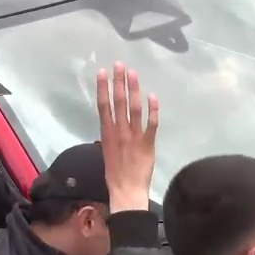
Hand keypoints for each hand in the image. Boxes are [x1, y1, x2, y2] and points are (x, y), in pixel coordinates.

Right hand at [96, 63, 156, 212]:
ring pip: (134, 108)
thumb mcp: (106, 151)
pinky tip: (152, 96)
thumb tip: (110, 124)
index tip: (102, 72)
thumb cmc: (115, 173)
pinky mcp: (148, 143)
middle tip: (119, 64)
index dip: (103, 88)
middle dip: (118, 81)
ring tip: (133, 73)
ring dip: (133, 89)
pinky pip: (151, 123)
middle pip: (118, 102)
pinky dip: (152, 109)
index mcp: (107, 133)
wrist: (127, 190)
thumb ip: (110, 135)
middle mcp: (119, 131)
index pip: (103, 105)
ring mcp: (134, 136)